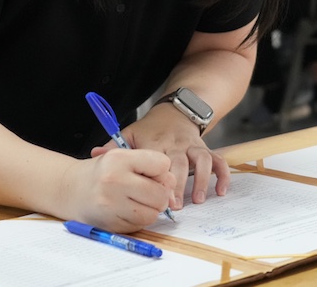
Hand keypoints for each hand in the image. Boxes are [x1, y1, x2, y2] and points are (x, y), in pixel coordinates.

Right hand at [64, 147, 174, 232]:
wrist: (69, 189)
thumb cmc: (101, 172)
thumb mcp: (122, 157)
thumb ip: (149, 164)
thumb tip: (172, 182)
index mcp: (119, 159)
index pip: (162, 164)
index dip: (161, 170)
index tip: (150, 172)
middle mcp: (114, 181)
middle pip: (160, 193)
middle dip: (159, 194)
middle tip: (148, 190)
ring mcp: (112, 205)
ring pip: (153, 213)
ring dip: (150, 209)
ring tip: (137, 200)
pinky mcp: (110, 223)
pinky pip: (140, 225)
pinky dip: (139, 219)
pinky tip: (127, 210)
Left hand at [93, 103, 229, 210]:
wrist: (175, 110)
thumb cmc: (150, 128)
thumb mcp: (130, 132)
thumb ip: (114, 145)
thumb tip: (94, 155)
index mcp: (156, 141)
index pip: (156, 159)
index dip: (156, 177)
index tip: (153, 196)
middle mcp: (176, 143)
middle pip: (179, 162)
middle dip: (178, 184)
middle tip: (175, 206)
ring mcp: (193, 146)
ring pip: (201, 160)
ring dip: (201, 180)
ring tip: (198, 200)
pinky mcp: (205, 148)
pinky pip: (218, 160)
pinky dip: (222, 175)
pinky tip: (221, 191)